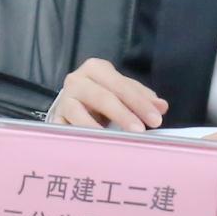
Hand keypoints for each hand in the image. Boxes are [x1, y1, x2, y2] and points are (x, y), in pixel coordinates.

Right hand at [48, 58, 166, 131]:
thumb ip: (141, 98)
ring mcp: (64, 100)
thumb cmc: (101, 97)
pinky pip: (66, 130)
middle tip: (141, 131)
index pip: (121, 85)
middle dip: (124, 114)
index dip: (140, 102)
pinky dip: (80, 138)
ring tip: (116, 140)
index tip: (157, 119)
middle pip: (103, 96)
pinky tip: (94, 147)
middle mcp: (77, 80)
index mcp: (96, 69)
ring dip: (98, 128)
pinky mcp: (55, 119)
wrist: (70, 105)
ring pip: (80, 113)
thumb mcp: (121, 92)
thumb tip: (161, 107)